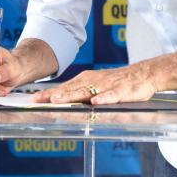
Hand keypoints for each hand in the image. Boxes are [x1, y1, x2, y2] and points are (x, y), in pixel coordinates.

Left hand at [30, 64, 156, 105]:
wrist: (143, 74)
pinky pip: (111, 96)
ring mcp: (107, 86)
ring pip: (87, 92)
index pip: (64, 88)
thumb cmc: (117, 81)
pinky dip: (103, 98)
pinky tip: (95, 102)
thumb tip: (60, 99)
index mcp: (86, 80)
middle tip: (39, 100)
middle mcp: (94, 81)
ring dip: (72, 96)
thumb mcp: (96, 84)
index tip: (34, 99)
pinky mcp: (121, 91)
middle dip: (54, 95)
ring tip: (58, 100)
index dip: (49, 94)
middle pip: (71, 89)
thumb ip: (80, 91)